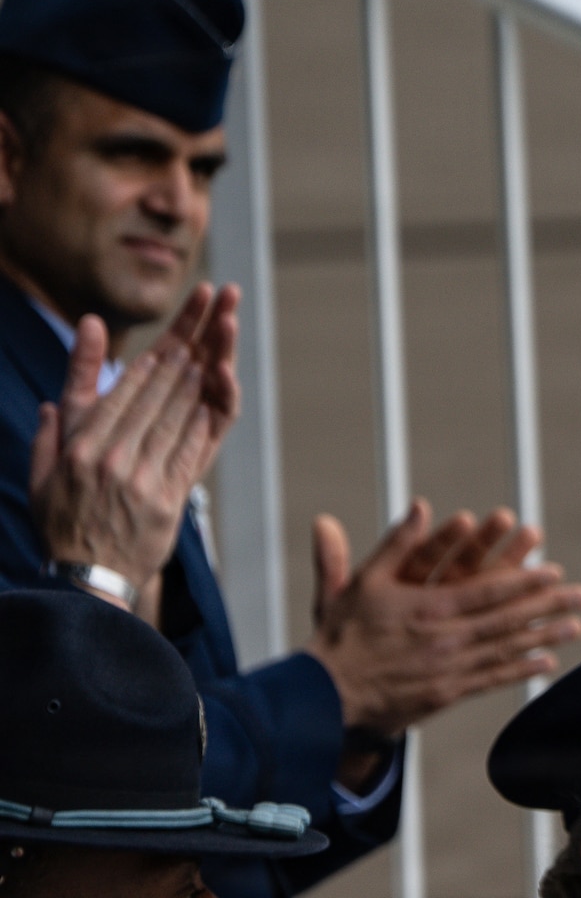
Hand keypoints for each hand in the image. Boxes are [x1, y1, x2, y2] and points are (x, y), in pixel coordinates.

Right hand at [29, 283, 240, 603]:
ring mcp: (143, 477)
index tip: (172, 337)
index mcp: (81, 448)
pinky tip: (218, 393)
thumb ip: (56, 424)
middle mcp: (112, 458)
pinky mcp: (169, 498)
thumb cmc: (64, 521)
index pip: (121, 393)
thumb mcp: (44, 469)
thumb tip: (54, 395)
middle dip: (185, 352)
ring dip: (201, 375)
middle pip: (156, 395)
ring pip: (178, 415)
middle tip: (209, 319)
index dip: (151, 361)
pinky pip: (191, 448)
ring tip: (218, 343)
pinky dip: (205, 418)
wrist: (87, 579)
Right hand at [306, 499, 580, 737]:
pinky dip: (520, 671)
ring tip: (576, 626)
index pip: (485, 591)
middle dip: (546, 606)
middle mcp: (444, 639)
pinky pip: (491, 680)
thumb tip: (421, 506)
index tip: (553, 571)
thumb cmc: (344, 634)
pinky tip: (547, 663)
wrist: (326, 694)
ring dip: (543, 637)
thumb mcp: (365, 582)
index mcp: (428, 608)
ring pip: (505, 649)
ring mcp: (448, 668)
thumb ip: (397, 544)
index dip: (522, 581)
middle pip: (505, 619)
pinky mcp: (447, 693)